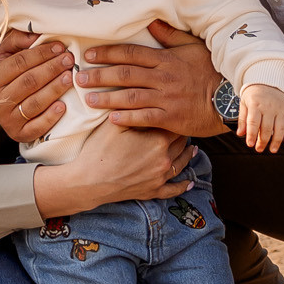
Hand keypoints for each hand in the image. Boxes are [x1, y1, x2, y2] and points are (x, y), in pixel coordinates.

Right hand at [0, 29, 72, 144]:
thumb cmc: (6, 73)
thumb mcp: (5, 53)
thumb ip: (18, 40)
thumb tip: (36, 34)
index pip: (19, 63)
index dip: (41, 54)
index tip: (59, 47)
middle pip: (28, 82)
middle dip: (52, 69)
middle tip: (69, 60)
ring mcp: (7, 119)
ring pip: (35, 103)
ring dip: (55, 89)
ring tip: (69, 77)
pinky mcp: (18, 134)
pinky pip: (36, 126)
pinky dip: (50, 117)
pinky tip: (63, 106)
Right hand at [31, 121, 196, 218]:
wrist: (89, 181)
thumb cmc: (100, 149)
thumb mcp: (114, 124)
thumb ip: (130, 109)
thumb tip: (136, 91)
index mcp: (158, 139)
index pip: (176, 124)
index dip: (176, 117)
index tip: (177, 111)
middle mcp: (164, 158)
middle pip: (181, 142)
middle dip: (182, 134)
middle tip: (183, 126)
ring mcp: (160, 177)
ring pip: (181, 163)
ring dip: (188, 155)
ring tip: (193, 149)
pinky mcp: (153, 191)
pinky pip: (173, 189)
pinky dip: (182, 186)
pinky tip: (189, 183)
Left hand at [74, 20, 225, 136]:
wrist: (229, 98)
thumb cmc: (211, 71)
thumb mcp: (193, 47)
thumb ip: (170, 36)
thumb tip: (152, 21)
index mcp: (166, 59)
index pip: (131, 53)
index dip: (108, 53)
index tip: (89, 55)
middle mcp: (163, 77)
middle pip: (125, 74)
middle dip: (99, 75)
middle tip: (79, 77)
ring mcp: (166, 98)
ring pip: (130, 97)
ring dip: (106, 98)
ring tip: (88, 99)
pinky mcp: (171, 118)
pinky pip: (145, 118)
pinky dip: (127, 118)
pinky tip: (111, 119)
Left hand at [236, 84, 283, 152]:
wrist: (268, 79)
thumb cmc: (254, 94)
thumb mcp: (244, 103)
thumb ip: (242, 119)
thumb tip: (240, 134)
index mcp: (256, 104)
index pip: (253, 122)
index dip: (252, 134)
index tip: (250, 144)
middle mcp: (269, 107)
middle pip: (267, 128)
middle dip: (263, 141)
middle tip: (259, 149)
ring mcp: (280, 109)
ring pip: (280, 128)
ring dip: (276, 141)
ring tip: (272, 150)